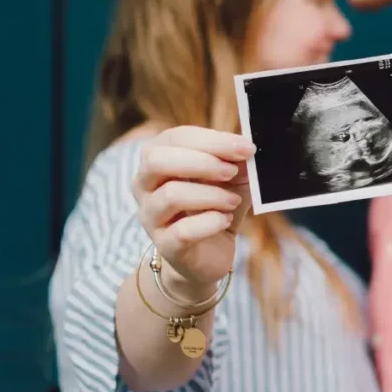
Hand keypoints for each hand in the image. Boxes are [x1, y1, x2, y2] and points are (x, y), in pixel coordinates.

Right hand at [132, 126, 256, 296]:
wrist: (210, 253)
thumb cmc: (216, 207)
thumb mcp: (232, 179)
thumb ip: (237, 162)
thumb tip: (246, 148)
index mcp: (158, 159)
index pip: (175, 138)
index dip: (212, 140)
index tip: (245, 148)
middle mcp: (144, 185)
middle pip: (157, 160)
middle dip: (201, 162)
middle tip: (231, 171)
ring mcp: (150, 216)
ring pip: (171, 195)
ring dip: (211, 195)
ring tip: (233, 201)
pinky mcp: (164, 245)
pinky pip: (182, 231)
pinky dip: (210, 222)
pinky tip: (225, 220)